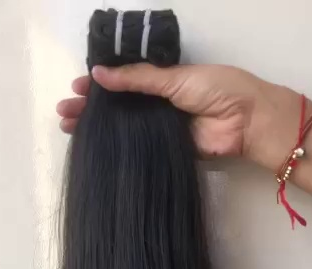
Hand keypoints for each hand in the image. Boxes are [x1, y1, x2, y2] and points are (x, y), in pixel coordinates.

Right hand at [56, 64, 287, 161]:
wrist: (247, 121)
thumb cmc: (218, 89)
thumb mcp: (175, 78)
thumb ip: (137, 78)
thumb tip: (99, 74)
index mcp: (162, 79)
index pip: (123, 81)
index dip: (100, 85)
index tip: (77, 89)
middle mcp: (159, 104)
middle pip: (118, 106)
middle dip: (91, 109)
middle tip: (64, 112)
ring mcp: (161, 129)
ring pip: (124, 128)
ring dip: (98, 129)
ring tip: (70, 127)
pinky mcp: (167, 151)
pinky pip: (138, 148)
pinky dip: (118, 148)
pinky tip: (96, 147)